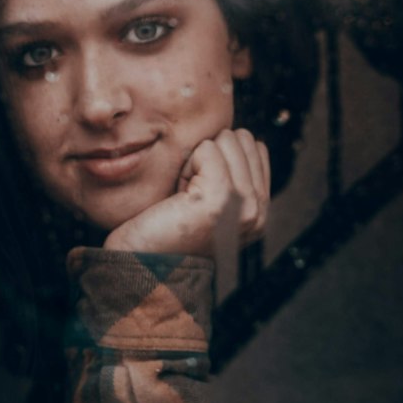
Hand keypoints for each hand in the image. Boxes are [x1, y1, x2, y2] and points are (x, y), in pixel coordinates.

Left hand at [104, 128, 269, 302]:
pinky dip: (185, 166)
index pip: (255, 147)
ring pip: (226, 139)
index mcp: (260, 210)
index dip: (220, 158)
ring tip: (183, 196)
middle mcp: (260, 210)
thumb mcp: (209, 200)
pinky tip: (177, 196)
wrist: (142, 267)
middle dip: (209, 156)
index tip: (198, 190)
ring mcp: (244, 205)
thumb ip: (232, 174)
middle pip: (242, 139)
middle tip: (188, 194)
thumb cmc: (164, 230)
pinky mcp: (222, 198)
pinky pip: (207, 149)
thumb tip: (234, 135)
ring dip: (196, 161)